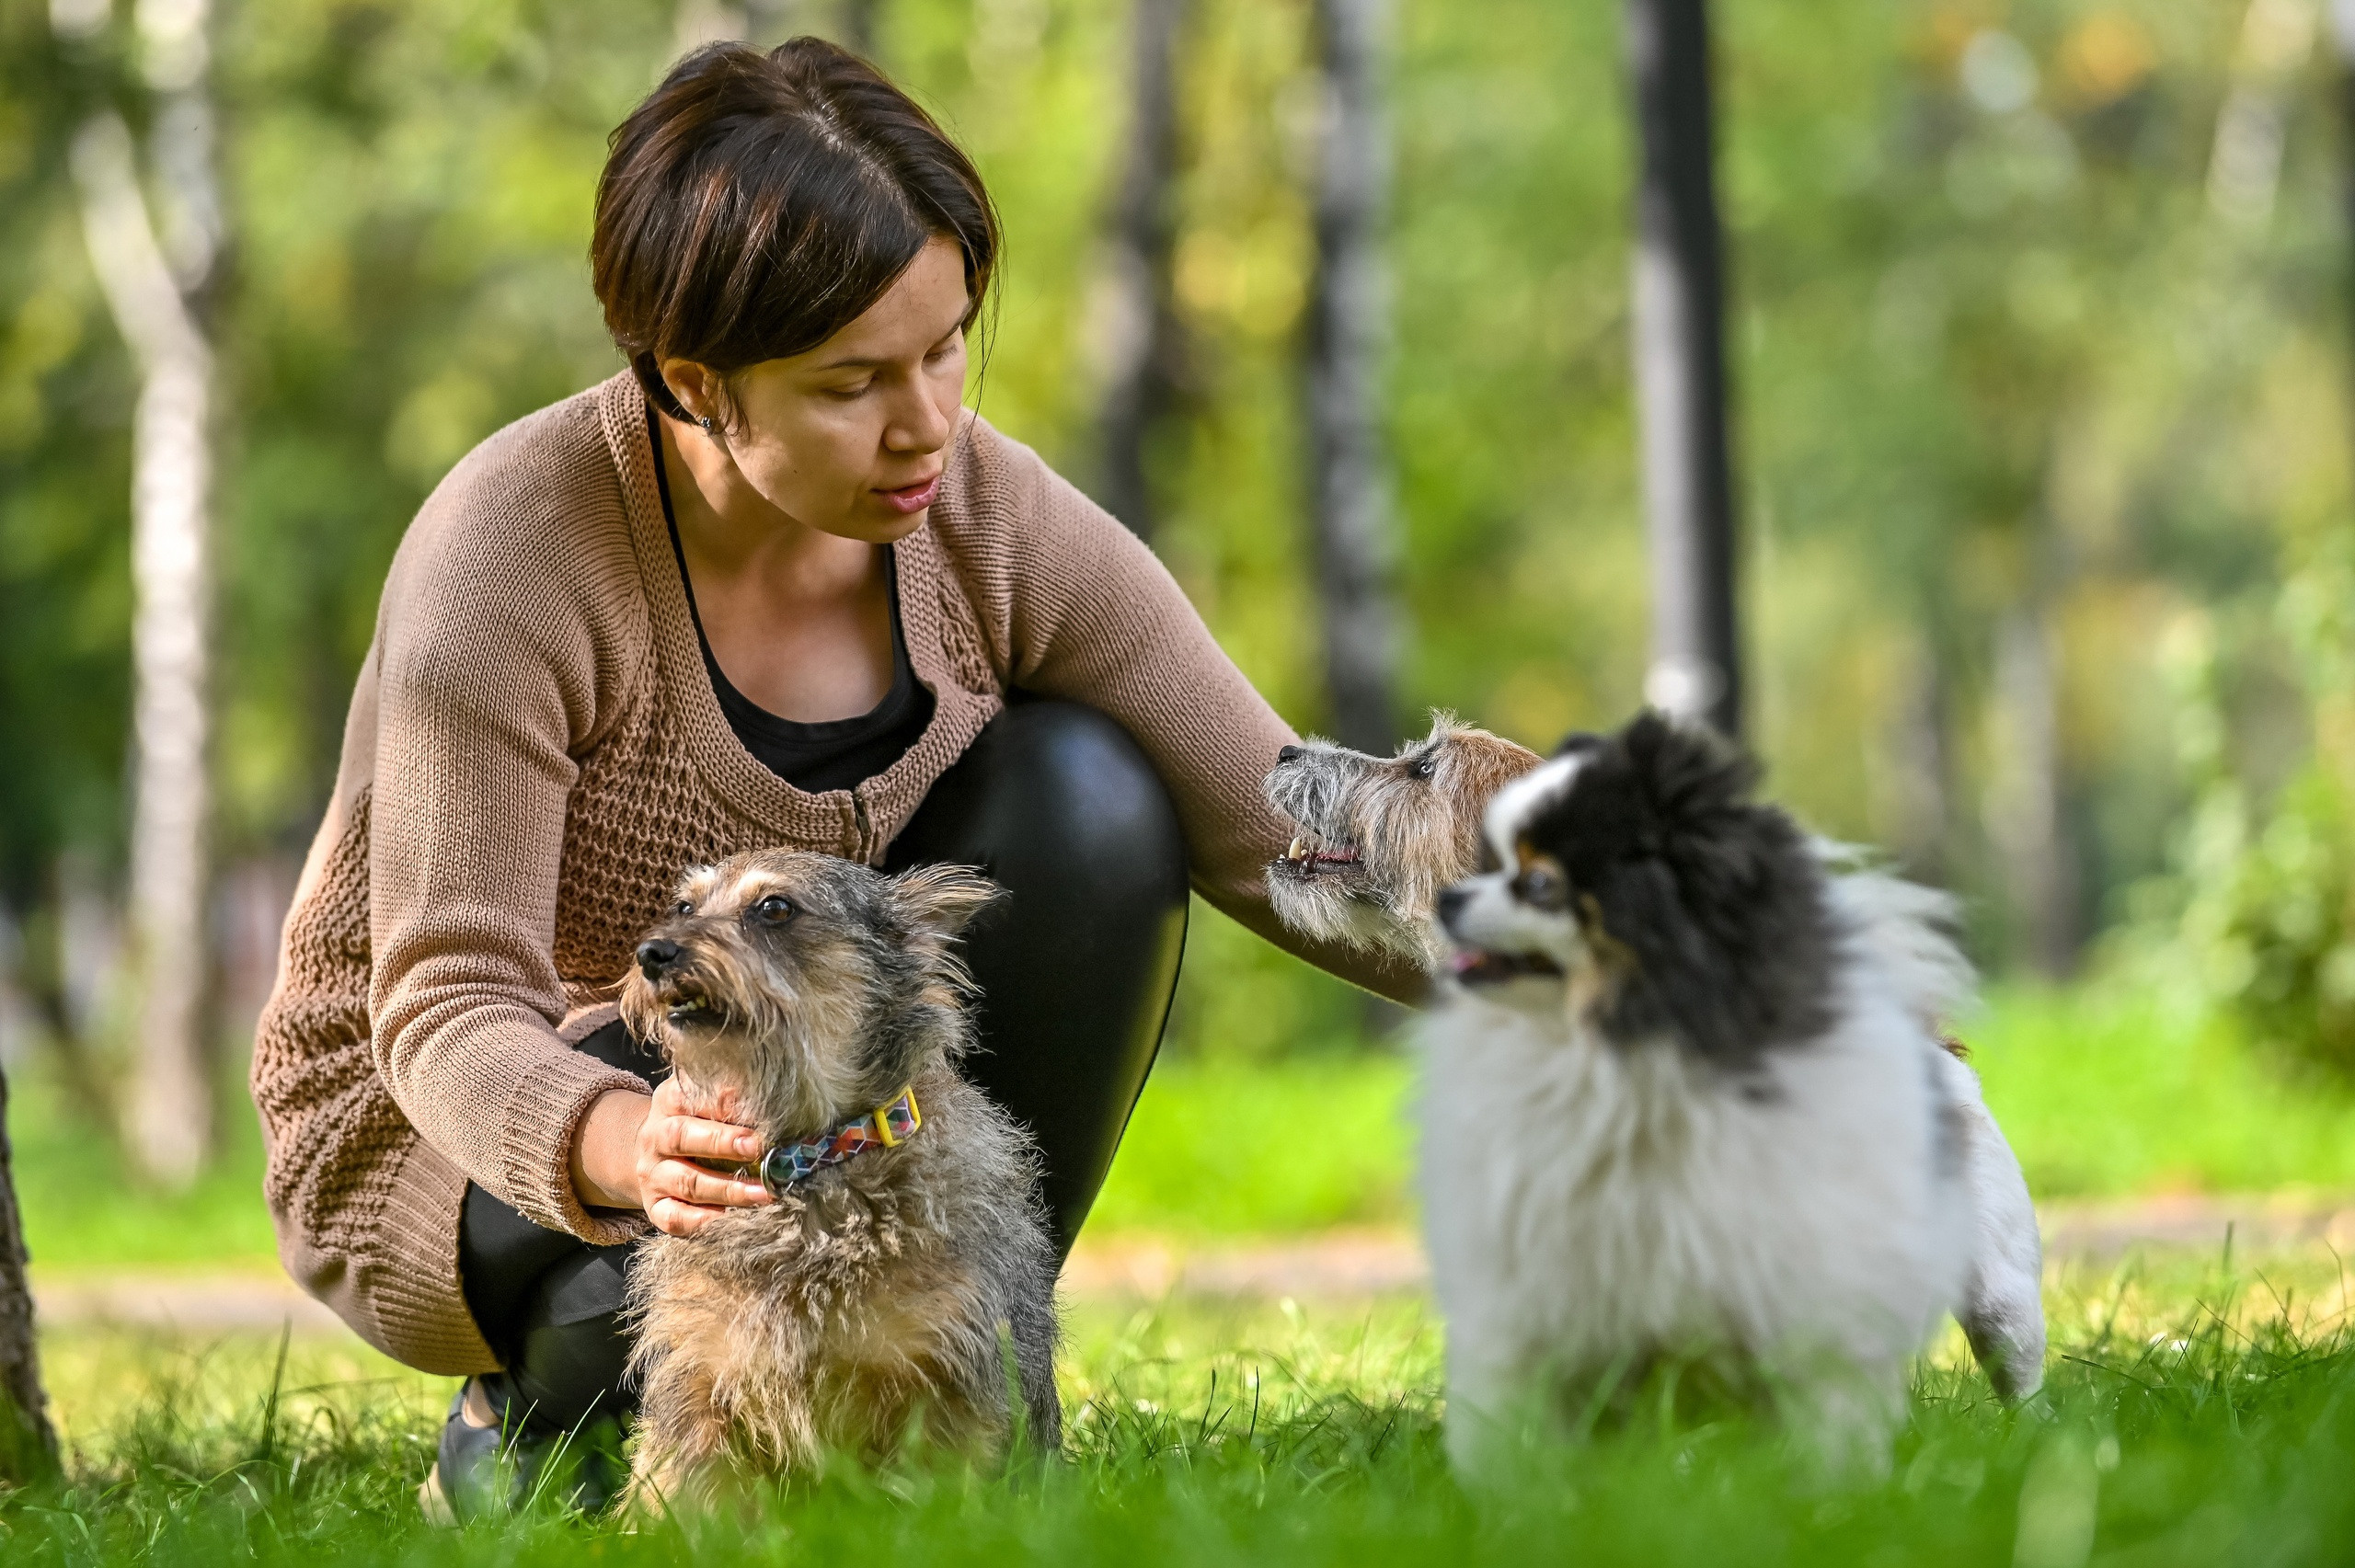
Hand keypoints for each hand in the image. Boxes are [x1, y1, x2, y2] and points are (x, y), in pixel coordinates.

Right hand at [570, 1079, 769, 1235]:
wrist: (655, 1155)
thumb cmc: (698, 1125)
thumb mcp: (707, 1105)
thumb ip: (736, 1106)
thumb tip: (786, 1119)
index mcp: (669, 1102)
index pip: (690, 1097)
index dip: (723, 1103)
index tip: (757, 1109)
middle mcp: (656, 1137)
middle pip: (681, 1137)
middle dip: (722, 1142)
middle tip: (757, 1147)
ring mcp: (653, 1174)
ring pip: (687, 1182)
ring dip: (728, 1189)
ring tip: (764, 1192)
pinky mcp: (655, 1207)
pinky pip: (675, 1217)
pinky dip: (703, 1220)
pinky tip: (732, 1218)